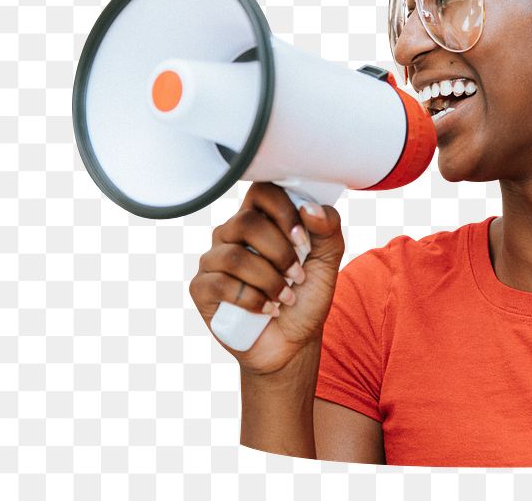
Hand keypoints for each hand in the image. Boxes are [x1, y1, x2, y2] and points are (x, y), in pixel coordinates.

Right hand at [188, 182, 345, 375]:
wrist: (294, 342)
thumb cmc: (306, 295)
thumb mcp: (328, 260)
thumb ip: (328, 228)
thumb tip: (309, 208)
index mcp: (262, 219)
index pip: (262, 190)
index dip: (284, 211)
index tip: (303, 239)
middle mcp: (233, 234)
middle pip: (246, 222)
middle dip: (280, 252)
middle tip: (297, 275)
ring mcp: (214, 260)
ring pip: (234, 256)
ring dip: (269, 280)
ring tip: (286, 297)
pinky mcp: (202, 288)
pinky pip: (220, 283)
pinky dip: (252, 300)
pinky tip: (268, 309)